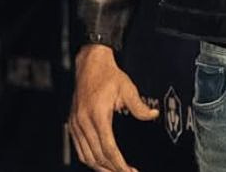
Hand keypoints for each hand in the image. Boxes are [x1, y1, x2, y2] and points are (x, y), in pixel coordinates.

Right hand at [68, 44, 159, 171]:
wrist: (89, 64)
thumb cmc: (108, 75)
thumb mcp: (127, 88)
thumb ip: (139, 106)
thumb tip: (153, 116)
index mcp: (97, 115)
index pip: (108, 148)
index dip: (119, 164)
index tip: (129, 171)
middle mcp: (84, 122)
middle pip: (97, 156)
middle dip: (112, 169)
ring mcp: (76, 124)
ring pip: (85, 156)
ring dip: (100, 168)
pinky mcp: (73, 124)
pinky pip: (79, 148)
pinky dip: (89, 159)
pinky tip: (100, 163)